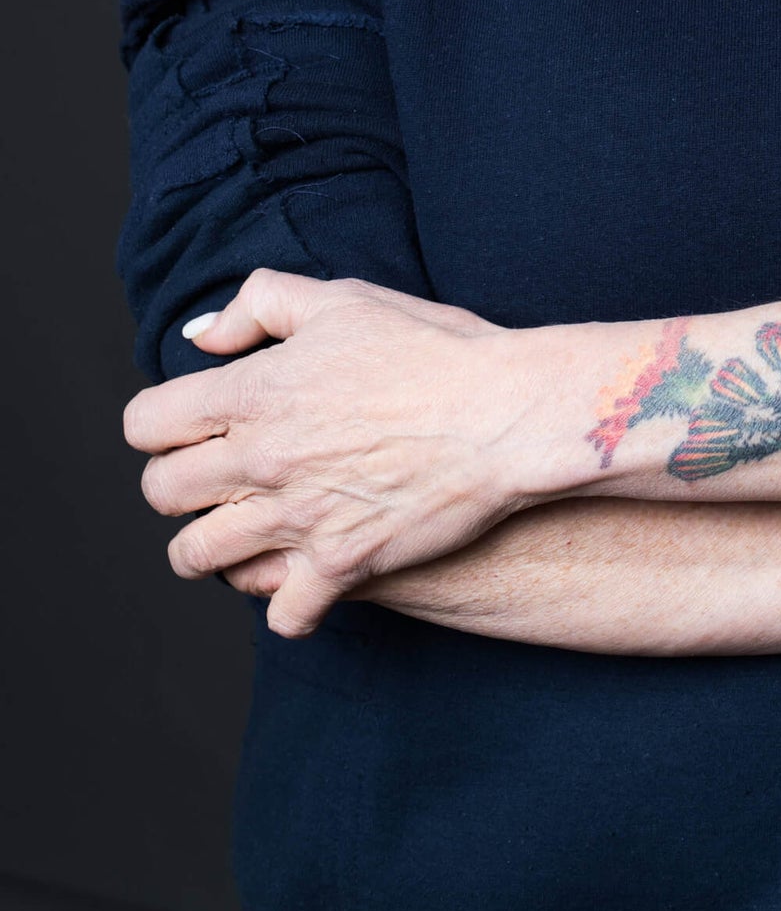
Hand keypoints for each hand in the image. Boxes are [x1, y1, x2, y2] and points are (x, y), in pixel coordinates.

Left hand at [124, 271, 579, 637]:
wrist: (505, 413)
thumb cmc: (432, 350)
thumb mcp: (344, 299)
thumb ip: (260, 303)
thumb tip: (203, 336)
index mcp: (254, 393)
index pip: (145, 424)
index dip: (161, 421)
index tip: (190, 422)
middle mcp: (262, 461)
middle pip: (161, 493)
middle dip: (178, 483)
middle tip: (215, 474)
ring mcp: (298, 519)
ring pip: (197, 558)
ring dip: (210, 544)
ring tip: (240, 529)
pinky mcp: (341, 566)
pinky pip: (279, 612)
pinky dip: (284, 600)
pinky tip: (301, 574)